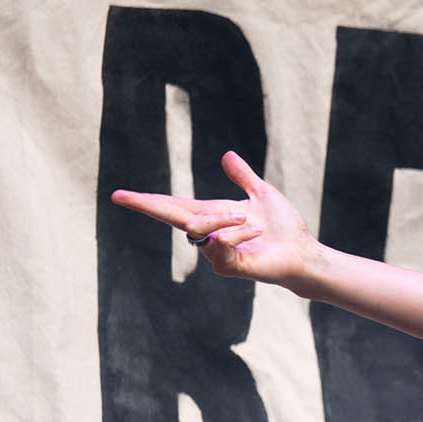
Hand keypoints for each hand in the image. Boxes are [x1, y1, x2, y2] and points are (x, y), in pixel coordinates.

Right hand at [110, 152, 314, 287]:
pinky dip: (238, 234)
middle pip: (169, 217)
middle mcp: (209, 234)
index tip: (119, 195)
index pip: (173, 206)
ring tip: (249, 220)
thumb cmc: (285, 228)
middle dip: (146, 206)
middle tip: (120, 196)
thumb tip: (226, 155)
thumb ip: (243, 177)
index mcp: (213, 215)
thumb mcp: (262, 194)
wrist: (303, 252)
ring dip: (221, 220)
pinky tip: (256, 232)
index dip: (147, 200)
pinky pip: (220, 244)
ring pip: (199, 229)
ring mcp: (215, 252)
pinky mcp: (227, 266)